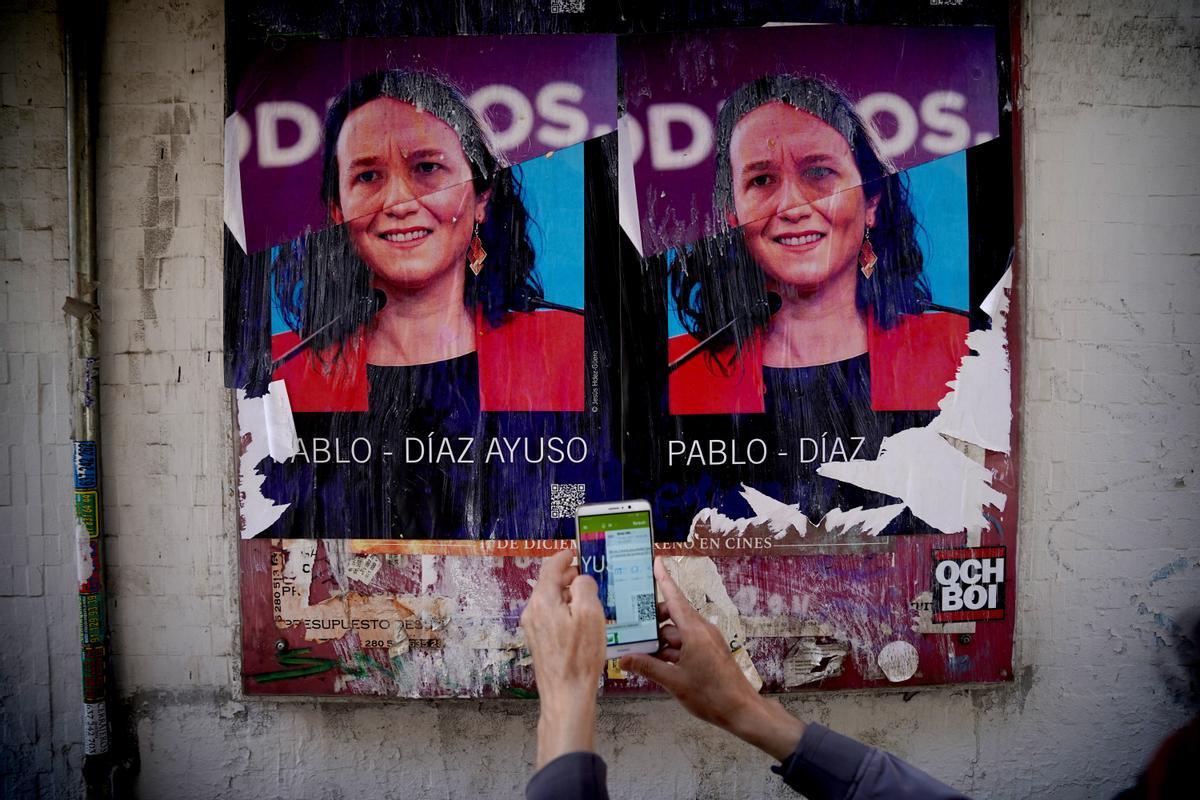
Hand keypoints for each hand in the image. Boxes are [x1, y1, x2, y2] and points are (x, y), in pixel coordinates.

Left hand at [520, 549, 606, 767]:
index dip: (563, 557)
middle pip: (548, 584)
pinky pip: (550, 616)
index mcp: (543, 601)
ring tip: (588, 600)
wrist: (566, 695)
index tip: (574, 553)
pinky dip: (564, 610)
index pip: (550, 568)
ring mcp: (533, 628)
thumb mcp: (590, 614)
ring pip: (550, 601)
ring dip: (567, 595)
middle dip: (567, 577)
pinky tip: (580, 621)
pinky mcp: (538, 642)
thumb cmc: (580, 657)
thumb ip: (585, 587)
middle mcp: (533, 612)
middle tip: (587, 577)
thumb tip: (581, 579)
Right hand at [620, 557, 805, 761]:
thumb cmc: (710, 695)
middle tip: (629, 624)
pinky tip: (655, 661)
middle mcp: (701, 630)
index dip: (664, 579)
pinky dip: (670, 649)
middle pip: (673, 615)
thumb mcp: (674, 681)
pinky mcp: (709, 652)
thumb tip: (623, 659)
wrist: (742, 710)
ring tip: (636, 648)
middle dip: (652, 620)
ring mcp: (707, 642)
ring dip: (660, 639)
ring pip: (677, 632)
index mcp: (694, 631)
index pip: (675, 598)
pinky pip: (685, 643)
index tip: (656, 561)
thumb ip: (647, 667)